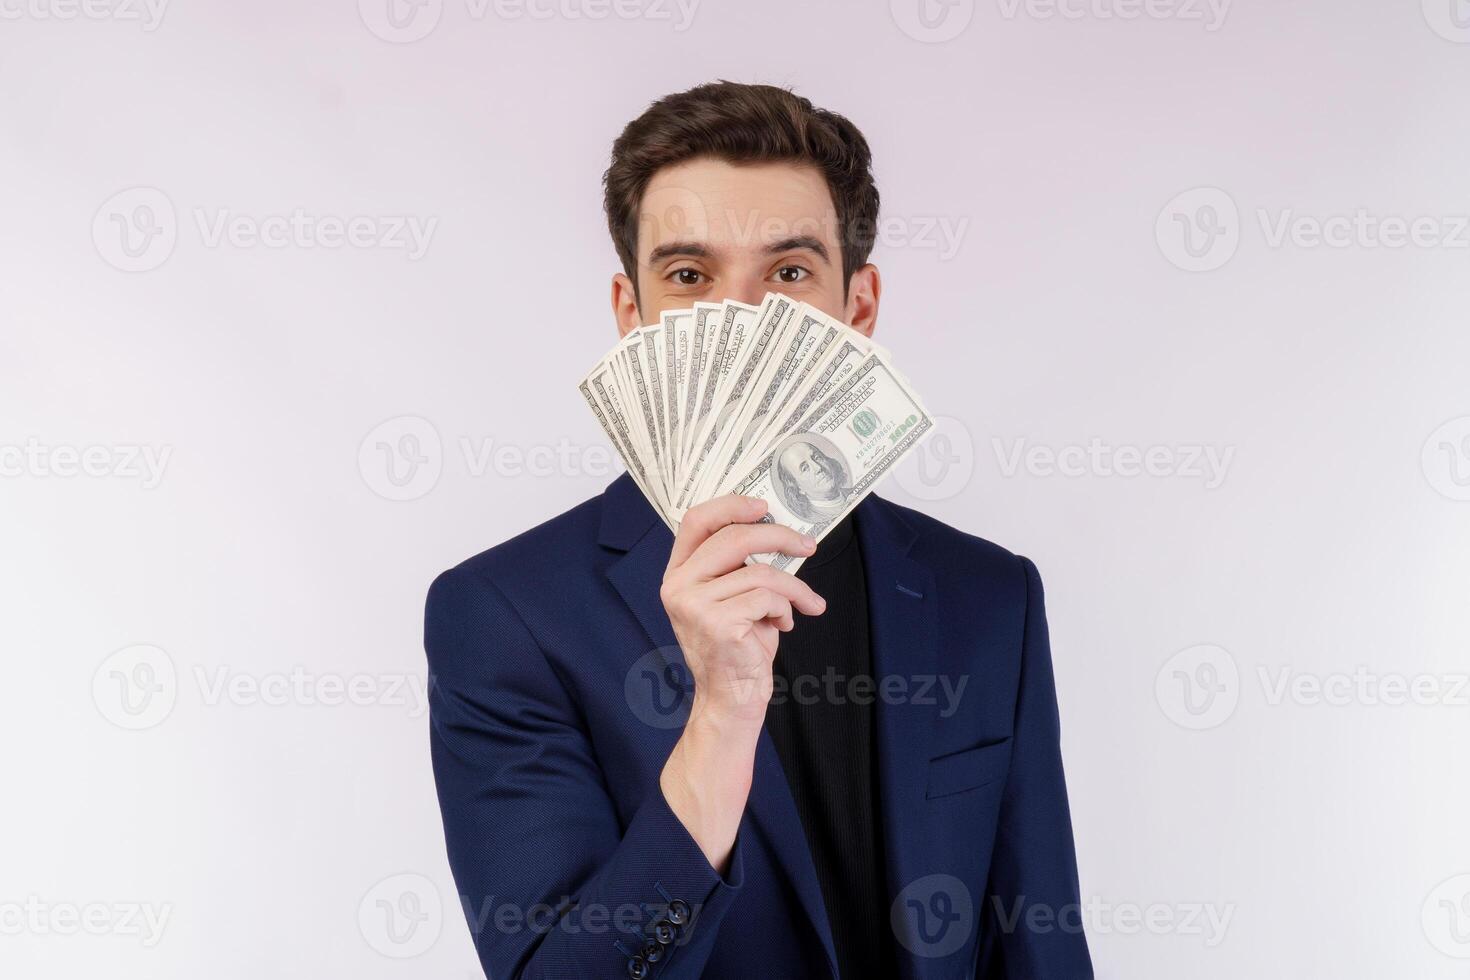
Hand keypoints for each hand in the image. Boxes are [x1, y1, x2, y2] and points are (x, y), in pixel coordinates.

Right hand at [660, 494, 826, 725]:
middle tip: (807, 547)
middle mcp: (678, 586)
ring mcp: (693, 605)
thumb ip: (742, 565)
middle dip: (780, 537)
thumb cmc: (739, 647)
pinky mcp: (716, 624)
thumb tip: (780, 532)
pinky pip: (767, 599)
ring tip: (807, 604)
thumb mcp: (735, 597)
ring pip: (759, 572)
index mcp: (679, 573)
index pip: (697, 521)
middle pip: (734, 537)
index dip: (731, 506)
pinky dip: (786, 610)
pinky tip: (783, 626)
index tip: (764, 507)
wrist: (731, 698)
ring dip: (794, 588)